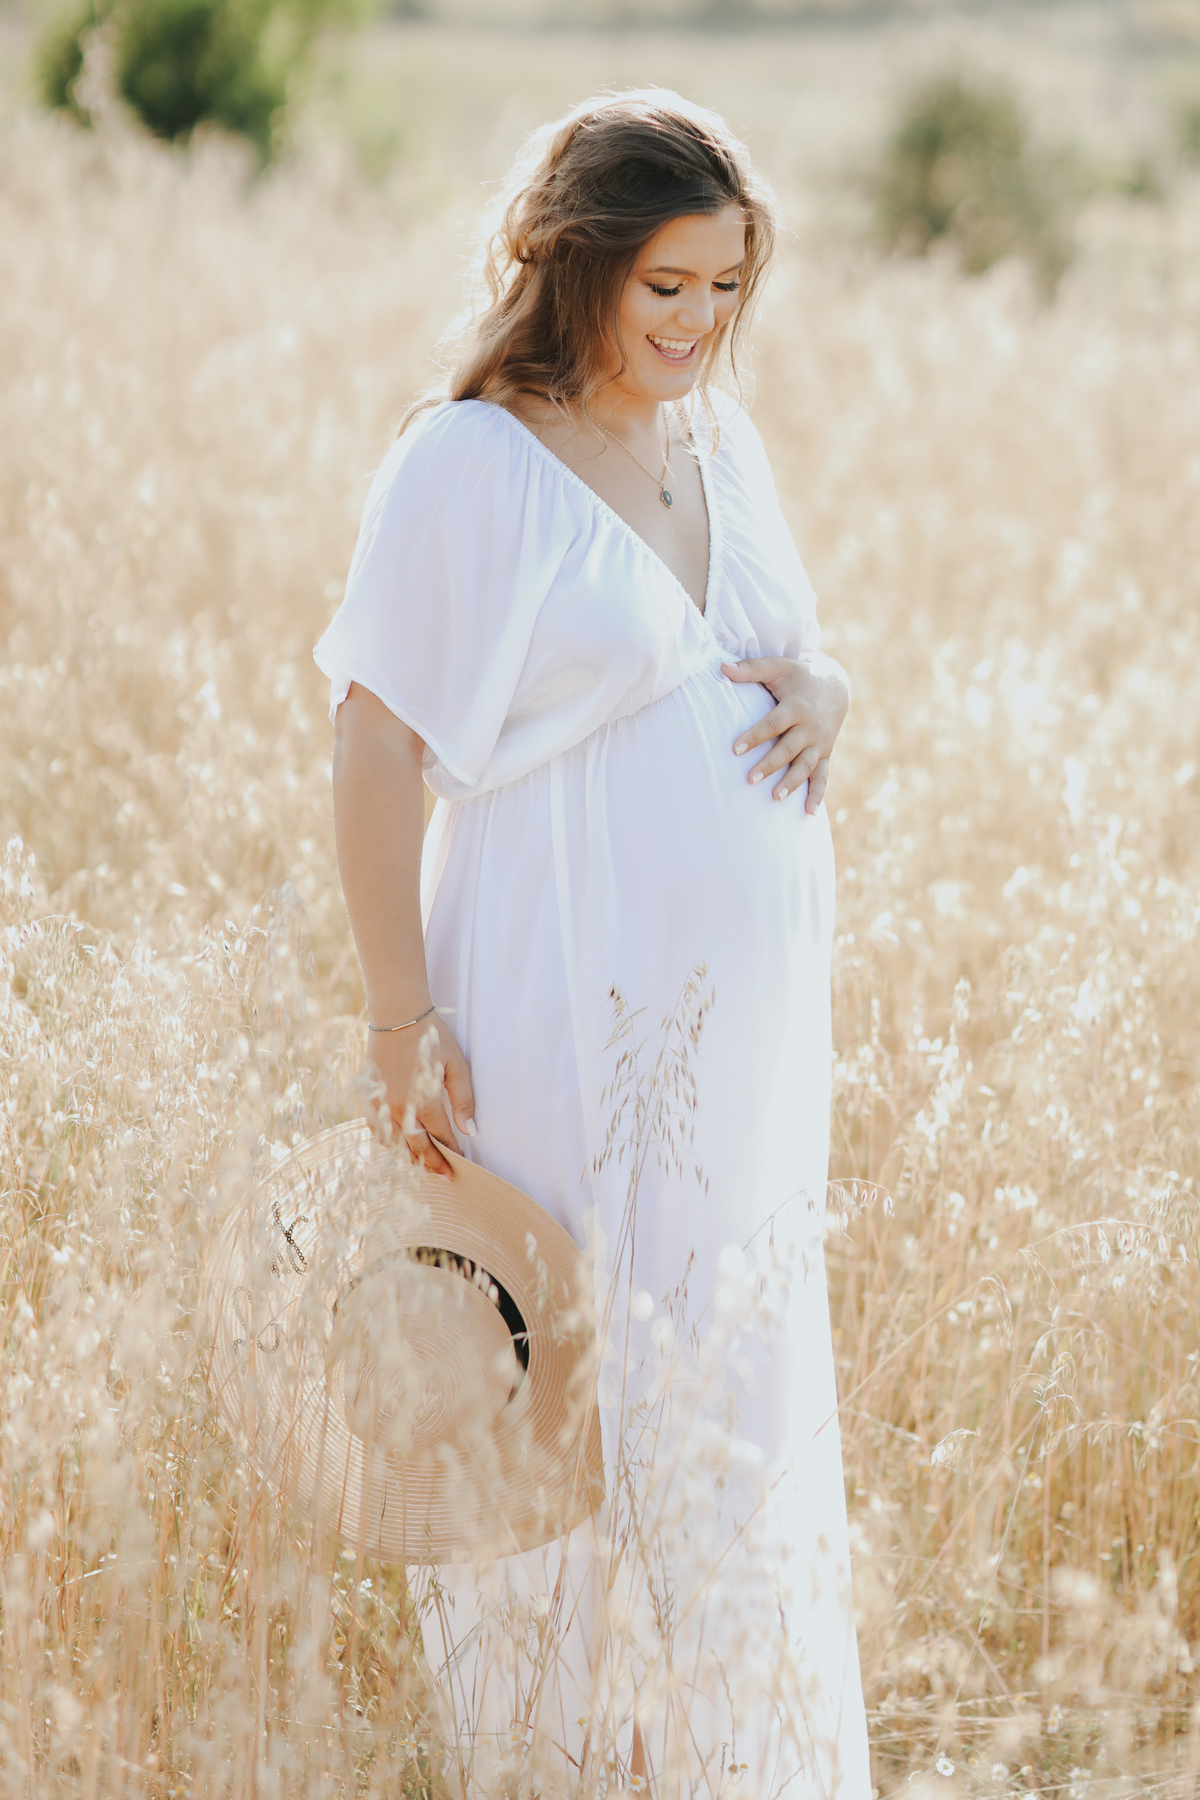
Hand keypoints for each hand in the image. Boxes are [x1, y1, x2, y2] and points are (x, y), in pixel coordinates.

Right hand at [366, 1012, 475, 1176]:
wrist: (398, 1015)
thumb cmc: (432, 1038)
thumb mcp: (456, 1066)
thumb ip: (463, 1100)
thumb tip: (470, 1131)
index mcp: (425, 1102)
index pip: (442, 1137)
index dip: (452, 1152)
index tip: (461, 1162)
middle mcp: (401, 1108)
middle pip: (417, 1145)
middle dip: (432, 1162)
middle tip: (443, 1175)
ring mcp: (382, 1103)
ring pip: (395, 1140)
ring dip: (408, 1155)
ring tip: (420, 1165)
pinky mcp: (370, 1095)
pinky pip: (375, 1127)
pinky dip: (386, 1140)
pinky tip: (394, 1144)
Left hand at [722, 653, 849, 812]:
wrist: (836, 686)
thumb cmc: (799, 676)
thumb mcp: (777, 667)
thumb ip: (750, 668)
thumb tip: (721, 667)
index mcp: (797, 706)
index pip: (773, 724)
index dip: (755, 736)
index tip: (735, 749)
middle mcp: (811, 727)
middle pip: (789, 748)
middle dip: (771, 764)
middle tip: (750, 779)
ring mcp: (820, 743)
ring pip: (806, 765)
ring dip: (792, 782)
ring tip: (776, 797)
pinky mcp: (825, 753)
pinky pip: (823, 776)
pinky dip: (818, 794)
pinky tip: (809, 812)